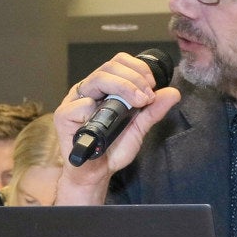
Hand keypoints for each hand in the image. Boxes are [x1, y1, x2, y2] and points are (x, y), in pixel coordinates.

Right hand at [54, 52, 180, 203]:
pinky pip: (81, 105)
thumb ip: (154, 110)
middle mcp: (88, 90)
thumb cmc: (112, 149)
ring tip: (137, 103)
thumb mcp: (139, 128)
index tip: (152, 85)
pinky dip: (97, 109)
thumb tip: (173, 92)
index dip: (137, 68)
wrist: (96, 174)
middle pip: (108, 67)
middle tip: (147, 97)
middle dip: (134, 78)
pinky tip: (105, 122)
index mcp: (103, 88)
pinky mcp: (64, 116)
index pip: (118, 62)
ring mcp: (74, 102)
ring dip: (122, 87)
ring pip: (97, 79)